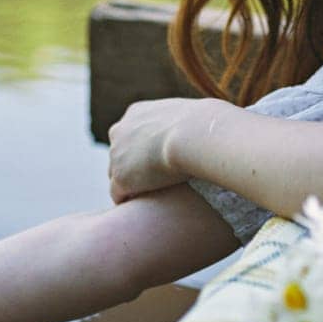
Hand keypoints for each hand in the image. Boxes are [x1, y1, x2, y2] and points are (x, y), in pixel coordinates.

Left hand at [107, 96, 228, 204]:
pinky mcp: (121, 179)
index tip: (159, 161)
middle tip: (156, 181)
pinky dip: (130, 201)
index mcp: (136, 113)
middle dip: (133, 167)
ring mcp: (117, 155)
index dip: (144, 150)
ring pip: (117, 175)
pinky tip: (145, 208)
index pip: (131, 135)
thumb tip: (205, 129)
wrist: (194, 134)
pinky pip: (118, 195)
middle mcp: (120, 131)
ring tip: (152, 196)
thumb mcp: (193, 116)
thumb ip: (187, 124)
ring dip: (132, 185)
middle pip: (120, 154)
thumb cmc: (203, 124)